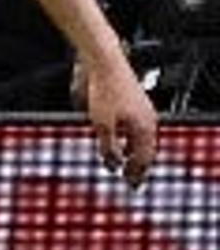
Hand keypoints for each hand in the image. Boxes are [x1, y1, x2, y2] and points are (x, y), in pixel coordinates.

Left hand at [81, 55, 160, 189]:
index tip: (132, 185)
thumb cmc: (104, 91)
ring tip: (128, 166)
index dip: (138, 172)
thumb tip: (113, 165)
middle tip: (132, 182)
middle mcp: (148, 120)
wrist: (105, 64)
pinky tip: (124, 144)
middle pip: (146, 150)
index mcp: (144, 127)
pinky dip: (132, 141)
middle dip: (139, 166)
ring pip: (143, 140)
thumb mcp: (102, 125)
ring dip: (135, 154)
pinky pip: (138, 129)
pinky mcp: (135, 104)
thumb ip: (108, 147)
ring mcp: (144, 111)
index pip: (145, 158)